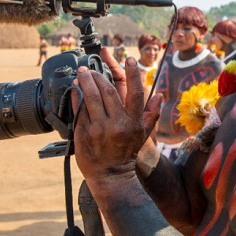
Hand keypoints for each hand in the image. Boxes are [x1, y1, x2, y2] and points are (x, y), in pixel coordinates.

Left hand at [71, 54, 161, 182]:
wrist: (111, 175)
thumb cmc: (126, 153)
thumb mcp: (142, 134)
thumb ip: (151, 113)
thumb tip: (160, 95)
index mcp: (133, 123)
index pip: (136, 94)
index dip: (133, 74)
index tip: (130, 60)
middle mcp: (117, 124)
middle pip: (109, 91)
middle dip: (100, 75)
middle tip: (94, 67)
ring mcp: (99, 129)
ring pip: (92, 97)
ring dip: (86, 81)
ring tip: (82, 72)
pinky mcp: (84, 133)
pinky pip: (79, 109)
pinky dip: (76, 95)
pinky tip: (75, 87)